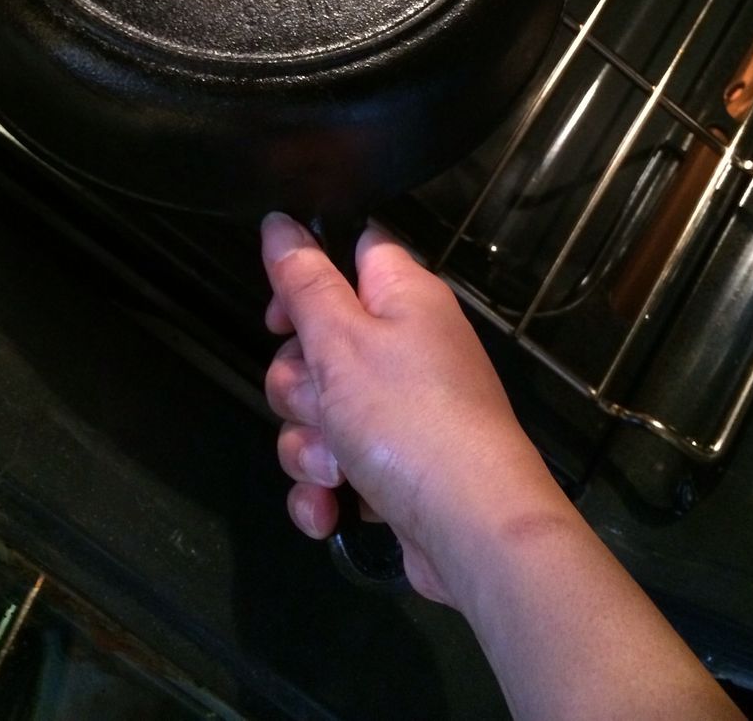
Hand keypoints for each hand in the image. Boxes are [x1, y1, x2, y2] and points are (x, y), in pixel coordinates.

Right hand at [261, 211, 539, 602]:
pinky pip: (335, 466)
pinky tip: (329, 509)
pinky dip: (325, 489)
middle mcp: (407, 347)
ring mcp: (403, 412)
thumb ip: (304, 281)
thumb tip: (280, 221)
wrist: (473, 531)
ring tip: (335, 468)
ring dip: (310, 446)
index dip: (306, 276)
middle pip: (320, 344)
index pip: (353, 252)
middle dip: (299, 387)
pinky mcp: (394, 468)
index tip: (281, 316)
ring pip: (319, 412)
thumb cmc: (409, 419)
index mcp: (404, 298)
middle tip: (319, 403)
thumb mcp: (343, 340)